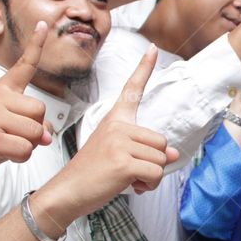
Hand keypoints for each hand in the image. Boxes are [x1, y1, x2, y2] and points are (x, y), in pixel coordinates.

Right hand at [0, 22, 52, 191]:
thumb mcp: (7, 121)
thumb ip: (31, 123)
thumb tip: (46, 137)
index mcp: (1, 89)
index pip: (24, 65)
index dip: (36, 45)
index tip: (44, 25)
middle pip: (40, 110)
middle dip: (35, 128)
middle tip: (14, 134)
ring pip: (35, 132)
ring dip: (28, 145)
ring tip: (7, 143)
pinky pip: (25, 149)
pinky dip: (21, 156)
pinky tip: (3, 153)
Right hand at [48, 45, 179, 221]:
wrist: (66, 192)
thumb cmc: (91, 174)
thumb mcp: (118, 156)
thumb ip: (145, 151)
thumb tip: (174, 154)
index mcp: (114, 120)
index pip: (131, 89)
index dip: (144, 68)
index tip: (152, 48)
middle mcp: (117, 126)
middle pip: (162, 142)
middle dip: (154, 163)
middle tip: (131, 171)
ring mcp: (120, 142)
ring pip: (162, 159)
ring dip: (151, 177)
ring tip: (127, 179)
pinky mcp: (124, 162)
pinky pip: (155, 173)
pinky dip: (149, 185)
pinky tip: (131, 186)